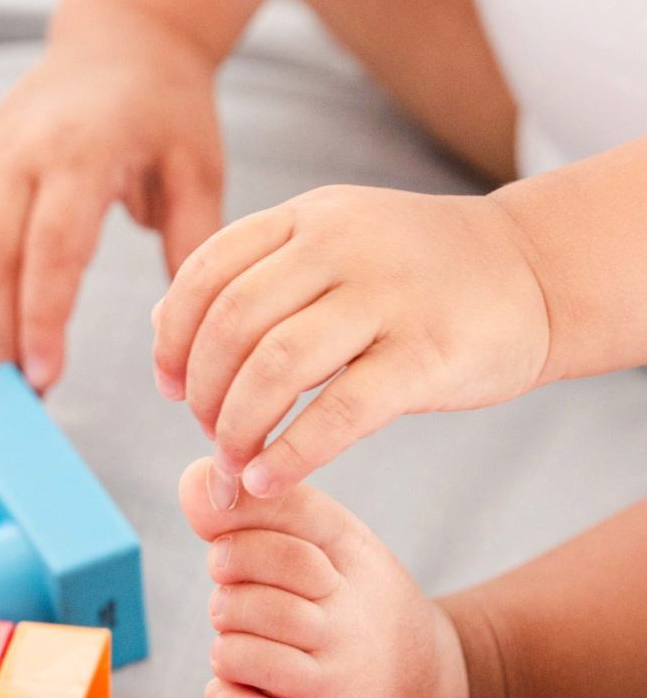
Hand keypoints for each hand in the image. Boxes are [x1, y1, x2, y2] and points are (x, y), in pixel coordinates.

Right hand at [0, 11, 223, 390]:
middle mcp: (19, 154)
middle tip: (22, 391)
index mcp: (81, 153)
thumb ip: (191, 245)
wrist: (120, 37)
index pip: (49, 249)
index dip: (41, 317)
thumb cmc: (166, 105)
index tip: (46, 374)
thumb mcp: (197, 168)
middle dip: (0, 332)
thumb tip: (179, 328)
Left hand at [152, 185, 553, 502]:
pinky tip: (269, 479)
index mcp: (306, 218)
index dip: (173, 337)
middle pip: (232, 323)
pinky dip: (291, 453)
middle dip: (203, 390)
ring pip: (276, 365)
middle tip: (206, 433)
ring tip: (232, 464)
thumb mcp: (328, 245)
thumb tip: (161, 323)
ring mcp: (388, 296)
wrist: (536, 270)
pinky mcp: (428, 353)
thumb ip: (250, 277)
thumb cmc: (414, 272)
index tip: (167, 385)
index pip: (206, 272)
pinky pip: (340, 411)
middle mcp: (341, 245)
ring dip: (237, 426)